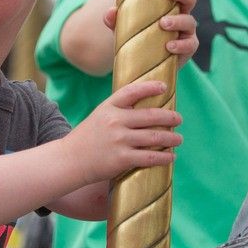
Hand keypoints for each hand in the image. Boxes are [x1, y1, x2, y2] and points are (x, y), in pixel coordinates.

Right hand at [65, 80, 182, 184]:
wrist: (69, 160)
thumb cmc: (87, 138)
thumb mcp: (99, 116)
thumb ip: (119, 110)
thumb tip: (146, 109)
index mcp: (108, 107)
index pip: (132, 91)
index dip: (150, 87)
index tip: (164, 87)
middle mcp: (115, 121)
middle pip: (151, 115)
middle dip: (170, 117)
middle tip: (179, 119)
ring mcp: (119, 140)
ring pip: (155, 137)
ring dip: (172, 138)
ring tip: (178, 139)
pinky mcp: (122, 159)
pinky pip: (150, 157)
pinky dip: (165, 157)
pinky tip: (171, 156)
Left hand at [102, 0, 197, 68]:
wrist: (141, 65)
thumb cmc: (136, 39)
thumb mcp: (124, 29)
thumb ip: (116, 20)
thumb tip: (110, 13)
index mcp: (169, 6)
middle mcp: (181, 16)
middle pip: (191, 0)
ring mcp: (186, 33)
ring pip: (189, 22)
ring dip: (178, 21)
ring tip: (163, 24)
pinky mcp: (187, 50)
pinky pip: (190, 45)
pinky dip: (181, 45)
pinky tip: (169, 46)